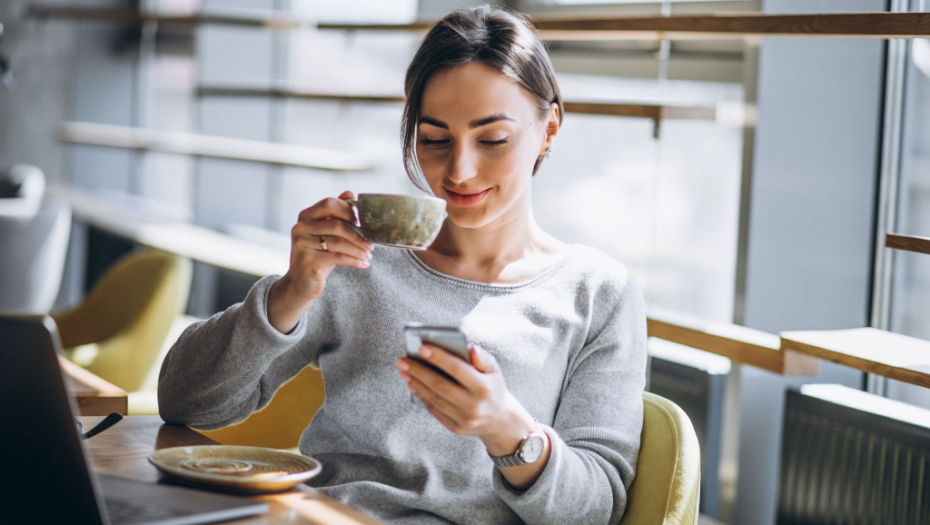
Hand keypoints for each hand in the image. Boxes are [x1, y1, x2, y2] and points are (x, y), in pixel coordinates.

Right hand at [268, 191, 372, 332]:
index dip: (347, 210)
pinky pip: (337, 257)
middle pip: (336, 224)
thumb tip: (350, 193)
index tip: (361, 223)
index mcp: (306, 216)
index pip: (329, 203)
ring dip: (358, 250)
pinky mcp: (308, 261)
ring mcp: (302, 244)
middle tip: (371, 244)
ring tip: (369, 255)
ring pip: (338, 243)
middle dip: (357, 235)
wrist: (302, 282)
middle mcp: (300, 227)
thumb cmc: (319, 255)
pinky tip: (364, 264)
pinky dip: (354, 261)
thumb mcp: (327, 234)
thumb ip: (336, 214)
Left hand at [395, 345, 535, 456]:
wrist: (500, 420)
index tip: (421, 347)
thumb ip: (483, 357)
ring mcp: (464, 419)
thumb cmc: (493, 387)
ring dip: (416, 383)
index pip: (457, 369)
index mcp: (484, 387)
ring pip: (434, 398)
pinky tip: (413, 384)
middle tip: (402, 360)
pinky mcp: (456, 428)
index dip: (438, 358)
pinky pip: (435, 410)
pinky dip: (422, 396)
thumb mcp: (495, 370)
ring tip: (404, 371)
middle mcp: (474, 405)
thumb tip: (469, 347)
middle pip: (440, 385)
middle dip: (418, 371)